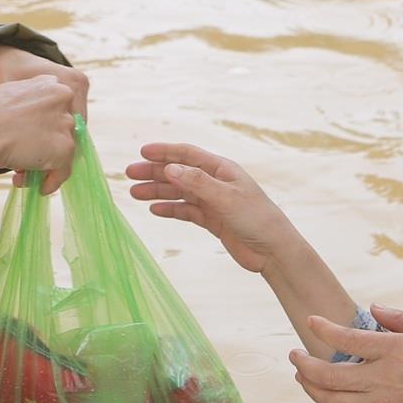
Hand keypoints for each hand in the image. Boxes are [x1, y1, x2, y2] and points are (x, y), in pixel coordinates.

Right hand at [0, 47, 88, 188]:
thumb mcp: (8, 96)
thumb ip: (28, 104)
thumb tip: (35, 125)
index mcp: (49, 82)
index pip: (58, 110)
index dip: (44, 130)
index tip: (30, 141)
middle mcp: (63, 97)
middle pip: (62, 130)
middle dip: (43, 148)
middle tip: (23, 161)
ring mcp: (65, 122)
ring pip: (64, 151)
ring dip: (44, 165)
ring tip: (23, 175)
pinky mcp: (64, 147)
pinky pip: (64, 170)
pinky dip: (53, 181)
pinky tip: (40, 188)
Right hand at [124, 143, 295, 272]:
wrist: (273, 250)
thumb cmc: (256, 218)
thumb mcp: (225, 197)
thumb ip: (197, 183)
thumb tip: (169, 168)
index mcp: (221, 169)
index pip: (188, 154)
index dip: (165, 151)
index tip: (142, 152)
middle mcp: (215, 182)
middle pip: (179, 173)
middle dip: (154, 172)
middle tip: (129, 174)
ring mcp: (213, 201)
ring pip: (179, 192)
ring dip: (157, 191)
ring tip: (134, 193)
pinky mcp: (212, 220)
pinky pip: (186, 211)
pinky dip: (170, 209)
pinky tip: (154, 209)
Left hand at [290, 305, 402, 402]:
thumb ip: (400, 319)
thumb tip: (373, 307)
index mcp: (395, 352)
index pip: (347, 339)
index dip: (323, 329)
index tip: (311, 320)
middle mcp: (383, 380)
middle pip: (327, 375)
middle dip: (303, 364)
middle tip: (294, 354)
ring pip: (329, 401)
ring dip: (309, 388)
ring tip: (303, 375)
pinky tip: (323, 399)